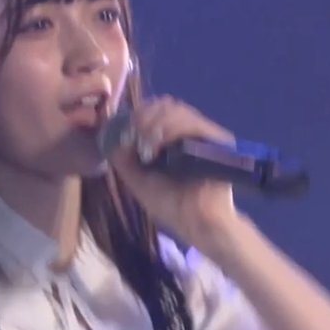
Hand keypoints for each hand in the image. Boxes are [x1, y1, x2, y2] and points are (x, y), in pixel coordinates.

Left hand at [107, 96, 240, 248]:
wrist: (196, 224)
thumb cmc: (171, 206)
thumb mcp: (138, 180)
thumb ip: (124, 159)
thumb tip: (111, 137)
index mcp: (174, 139)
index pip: (157, 110)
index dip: (137, 114)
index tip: (123, 131)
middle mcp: (191, 133)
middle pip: (166, 104)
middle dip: (143, 116)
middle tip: (132, 135)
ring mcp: (206, 135)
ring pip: (177, 110)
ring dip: (154, 123)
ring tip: (145, 146)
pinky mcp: (218, 141)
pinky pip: (193, 123)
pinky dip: (170, 129)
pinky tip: (156, 145)